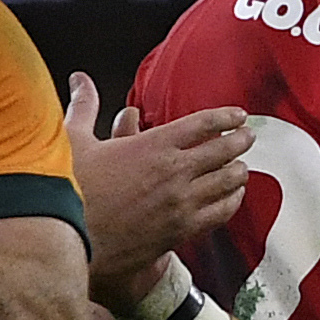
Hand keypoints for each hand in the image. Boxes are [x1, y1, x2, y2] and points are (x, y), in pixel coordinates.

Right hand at [66, 74, 255, 298]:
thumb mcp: (74, 140)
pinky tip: (233, 197)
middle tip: (248, 137)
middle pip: (223, 152)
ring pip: (227, 183)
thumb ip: (85, 106)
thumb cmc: (71, 189)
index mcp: (153, 145)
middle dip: (240, 141)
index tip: (239, 115)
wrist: (72, 239)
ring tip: (242, 167)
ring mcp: (182, 203)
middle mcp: (174, 172)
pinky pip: (221, 213)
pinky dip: (232, 201)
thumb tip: (81, 79)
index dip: (225, 117)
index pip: (201, 125)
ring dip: (239, 172)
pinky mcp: (182, 230)